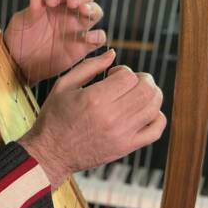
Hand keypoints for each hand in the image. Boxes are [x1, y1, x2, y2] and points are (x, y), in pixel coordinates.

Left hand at [3, 0, 105, 83]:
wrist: (21, 64)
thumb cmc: (20, 38)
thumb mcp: (21, 23)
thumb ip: (31, 11)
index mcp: (55, 3)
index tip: (50, 1)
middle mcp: (70, 13)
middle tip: (71, 2)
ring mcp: (78, 29)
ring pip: (95, 12)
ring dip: (93, 9)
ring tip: (84, 11)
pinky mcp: (83, 47)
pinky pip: (98, 38)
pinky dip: (98, 36)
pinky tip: (88, 38)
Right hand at [19, 49, 166, 187]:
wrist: (50, 154)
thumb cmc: (54, 117)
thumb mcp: (64, 86)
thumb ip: (89, 66)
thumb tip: (113, 54)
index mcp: (94, 98)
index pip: (128, 76)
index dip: (123, 70)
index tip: (112, 75)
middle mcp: (111, 116)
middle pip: (146, 89)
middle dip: (142, 79)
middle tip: (129, 82)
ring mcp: (121, 134)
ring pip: (154, 107)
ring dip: (151, 95)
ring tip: (137, 95)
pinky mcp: (126, 147)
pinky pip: (155, 131)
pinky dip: (157, 117)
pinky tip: (145, 112)